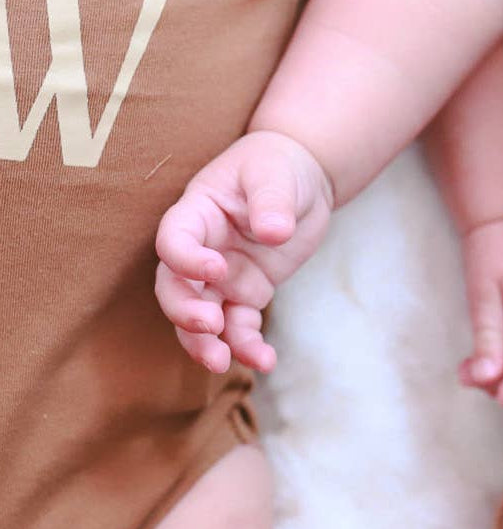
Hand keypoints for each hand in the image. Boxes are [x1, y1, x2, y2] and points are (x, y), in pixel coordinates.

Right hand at [155, 131, 335, 373]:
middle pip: (175, 288)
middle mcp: (202, 250)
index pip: (174, 240)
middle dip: (185, 312)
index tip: (216, 269)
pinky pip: (239, 326)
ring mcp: (223, 276)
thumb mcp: (275, 175)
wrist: (303, 177)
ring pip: (201, 318)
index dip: (185, 259)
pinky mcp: (248, 293)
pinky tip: (264, 361)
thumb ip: (272, 202)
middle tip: (209, 326)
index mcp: (198, 214)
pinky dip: (247, 346)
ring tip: (223, 362)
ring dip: (206, 343)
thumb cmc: (277, 166)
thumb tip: (275, 231)